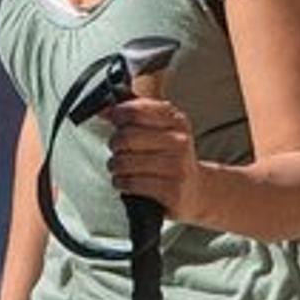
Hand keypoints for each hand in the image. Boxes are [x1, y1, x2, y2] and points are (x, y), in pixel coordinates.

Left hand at [104, 97, 203, 222]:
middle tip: (118, 150)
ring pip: (125, 162)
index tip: (115, 121)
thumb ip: (133, 116)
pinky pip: (131, 183)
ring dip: (115, 167)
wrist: (195, 190)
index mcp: (177, 121)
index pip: (135, 110)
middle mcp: (180, 141)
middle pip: (126, 136)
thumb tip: (103, 109)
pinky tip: (126, 182)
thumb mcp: (160, 131)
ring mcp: (178, 167)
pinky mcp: (172, 191)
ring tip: (120, 168)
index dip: (118, 115)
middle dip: (114, 144)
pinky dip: (121, 183)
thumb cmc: (171, 158)